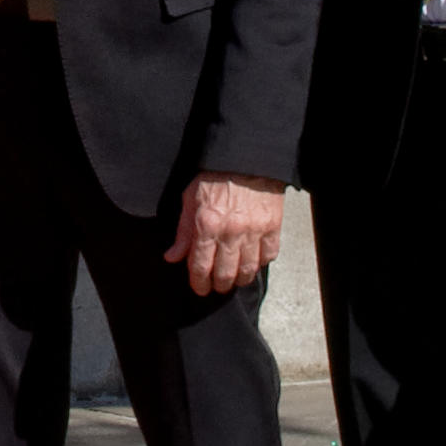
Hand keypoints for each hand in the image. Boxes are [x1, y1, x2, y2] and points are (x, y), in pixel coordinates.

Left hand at [165, 173, 283, 297]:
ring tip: (234, 278)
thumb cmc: (214, 177)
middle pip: (225, 274)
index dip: (199, 283)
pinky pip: (269, 256)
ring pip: (248, 270)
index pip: (200, 266)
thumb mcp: (189, 199)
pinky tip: (253, 260)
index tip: (200, 288)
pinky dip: (261, 262)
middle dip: (219, 285)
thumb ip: (183, 232)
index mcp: (207, 225)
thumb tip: (172, 257)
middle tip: (217, 286)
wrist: (245, 157)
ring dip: (239, 279)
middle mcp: (231, 231)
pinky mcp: (273, 226)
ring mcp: (254, 230)